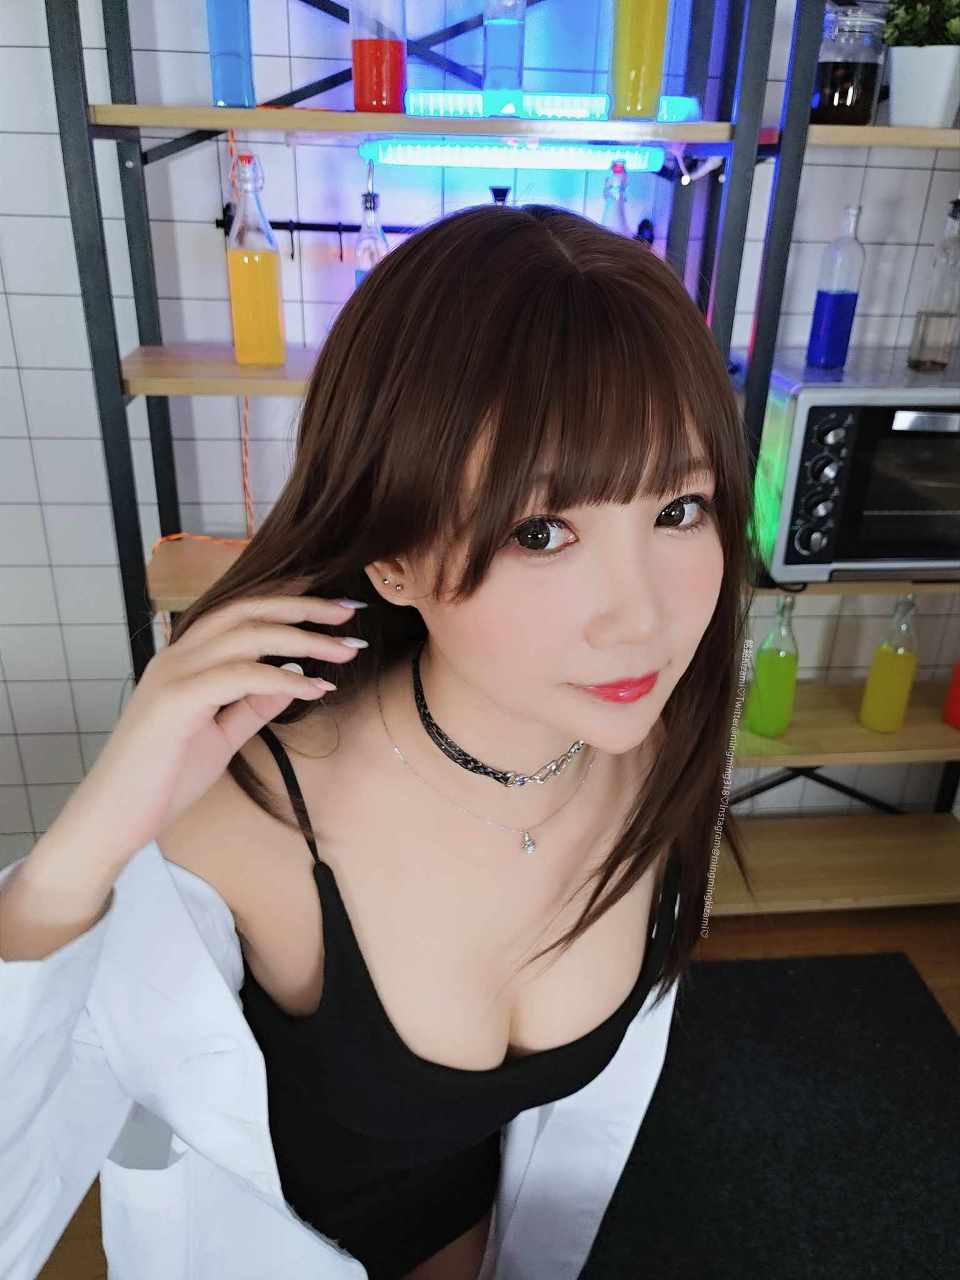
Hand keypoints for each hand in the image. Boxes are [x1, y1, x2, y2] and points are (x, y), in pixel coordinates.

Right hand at [60, 594, 364, 861]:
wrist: (114, 817)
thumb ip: (253, 704)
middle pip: (249, 610)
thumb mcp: (221, 735)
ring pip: (248, 635)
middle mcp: (178, 655)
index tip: (338, 612)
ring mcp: (175, 674)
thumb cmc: (163, 779)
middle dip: (305, 608)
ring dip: (304, 640)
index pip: (243, 612)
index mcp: (186, 658)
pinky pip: (239, 675)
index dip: (292, 605)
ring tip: (346, 650)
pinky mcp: (176, 700)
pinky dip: (282, 678)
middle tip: (351, 614)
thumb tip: (295, 677)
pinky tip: (316, 688)